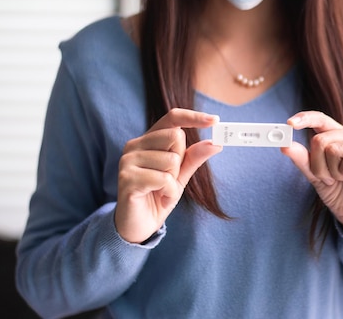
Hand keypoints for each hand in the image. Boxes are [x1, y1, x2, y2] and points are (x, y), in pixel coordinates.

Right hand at [115, 108, 221, 242]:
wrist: (139, 226)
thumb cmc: (158, 197)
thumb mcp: (181, 176)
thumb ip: (194, 158)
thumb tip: (215, 143)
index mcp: (147, 140)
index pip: (172, 117)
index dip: (193, 117)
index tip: (215, 120)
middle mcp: (134, 145)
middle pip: (176, 136)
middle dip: (180, 161)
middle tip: (169, 179)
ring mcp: (128, 160)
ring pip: (171, 160)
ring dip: (173, 181)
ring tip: (161, 191)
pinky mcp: (127, 178)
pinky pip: (164, 179)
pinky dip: (169, 192)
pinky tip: (159, 197)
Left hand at [281, 111, 342, 236]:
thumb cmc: (339, 194)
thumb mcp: (315, 176)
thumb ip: (302, 160)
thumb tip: (285, 145)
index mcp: (338, 137)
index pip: (321, 119)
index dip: (306, 118)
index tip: (289, 124)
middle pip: (321, 140)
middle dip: (318, 166)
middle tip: (330, 178)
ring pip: (334, 149)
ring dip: (333, 172)